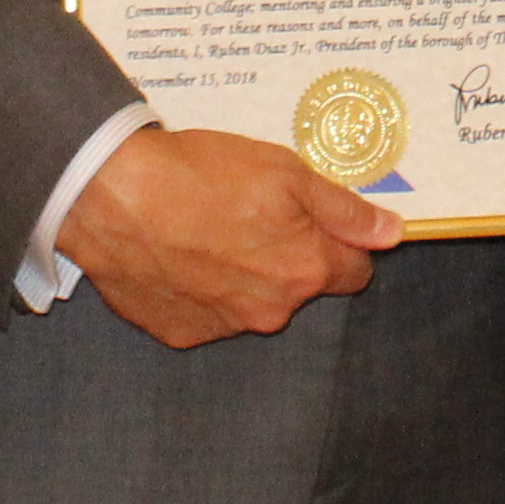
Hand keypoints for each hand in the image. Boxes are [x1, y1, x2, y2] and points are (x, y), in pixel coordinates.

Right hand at [59, 126, 397, 347]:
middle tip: (253, 214)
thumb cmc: (201, 175)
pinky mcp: (178, 331)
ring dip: (242, 274)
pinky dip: (199, 288)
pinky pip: (204, 312)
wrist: (112, 196)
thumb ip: (344, 208)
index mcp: (305, 270)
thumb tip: (392, 233)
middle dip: (289, 257)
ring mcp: (221, 326)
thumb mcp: (286, 172)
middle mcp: (270, 311)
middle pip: (300, 288)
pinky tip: (179, 251)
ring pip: (252, 302)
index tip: (316, 220)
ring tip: (207, 227)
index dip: (341, 242)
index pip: (354, 272)